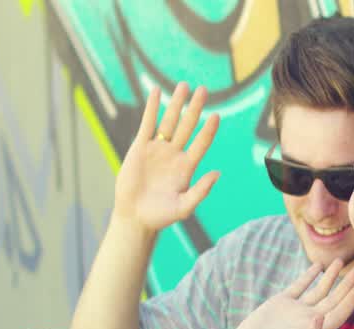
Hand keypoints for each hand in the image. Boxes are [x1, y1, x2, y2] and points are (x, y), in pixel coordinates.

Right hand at [112, 82, 220, 235]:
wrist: (135, 217)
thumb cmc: (161, 216)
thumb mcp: (184, 206)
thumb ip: (201, 190)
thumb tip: (218, 173)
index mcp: (187, 167)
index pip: (201, 143)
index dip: (208, 130)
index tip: (216, 115)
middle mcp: (174, 155)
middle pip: (187, 126)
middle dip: (195, 108)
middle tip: (204, 90)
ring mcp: (157, 149)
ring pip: (169, 121)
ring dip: (176, 104)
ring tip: (184, 86)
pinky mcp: (140, 147)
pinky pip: (147, 123)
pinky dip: (152, 108)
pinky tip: (156, 92)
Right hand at [228, 260, 353, 328]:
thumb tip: (321, 319)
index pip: (337, 315)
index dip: (349, 303)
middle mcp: (309, 319)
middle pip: (333, 300)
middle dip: (346, 286)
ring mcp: (297, 309)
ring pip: (319, 290)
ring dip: (330, 276)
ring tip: (340, 261)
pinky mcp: (282, 301)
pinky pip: (299, 285)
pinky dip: (309, 275)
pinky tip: (318, 265)